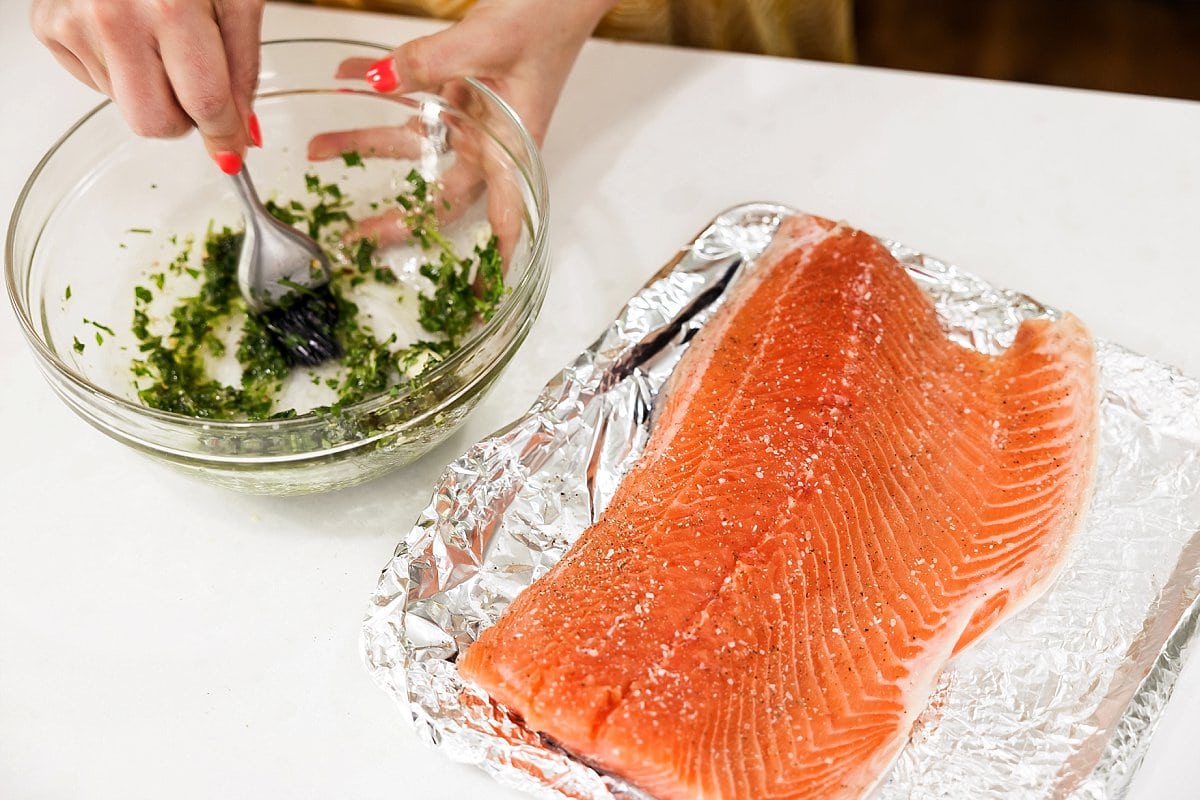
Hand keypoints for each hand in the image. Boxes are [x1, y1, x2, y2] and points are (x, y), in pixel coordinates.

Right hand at [31, 0, 263, 168]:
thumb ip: (243, 71)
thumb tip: (241, 137)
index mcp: (170, 6)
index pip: (204, 104)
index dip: (225, 134)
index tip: (234, 150)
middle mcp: (113, 14)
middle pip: (154, 123)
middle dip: (184, 118)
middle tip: (195, 83)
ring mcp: (74, 21)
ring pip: (126, 108)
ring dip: (151, 88)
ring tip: (158, 39)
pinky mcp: (48, 27)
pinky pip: (96, 85)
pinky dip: (119, 69)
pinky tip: (128, 32)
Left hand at [305, 0, 613, 256]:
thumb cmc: (552, 12)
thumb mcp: (490, 38)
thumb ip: (431, 60)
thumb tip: (377, 78)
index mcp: (514, 144)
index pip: (502, 217)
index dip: (492, 262)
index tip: (474, 299)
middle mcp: (494, 137)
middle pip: (438, 190)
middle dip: (395, 215)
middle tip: (354, 234)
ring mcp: (476, 110)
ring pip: (413, 142)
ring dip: (365, 143)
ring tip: (318, 147)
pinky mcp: (464, 80)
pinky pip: (412, 93)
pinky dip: (377, 86)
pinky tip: (346, 75)